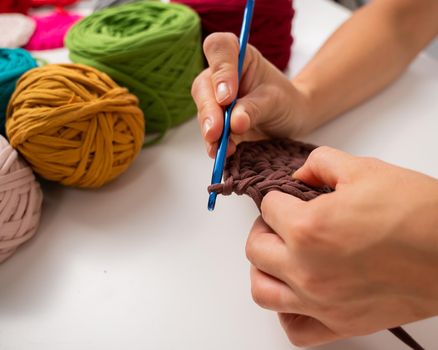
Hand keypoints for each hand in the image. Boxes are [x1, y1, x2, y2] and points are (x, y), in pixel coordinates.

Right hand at [191, 33, 310, 157]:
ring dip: (209, 130)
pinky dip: (214, 144)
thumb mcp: (274, 101)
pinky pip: (209, 131)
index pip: (219, 49)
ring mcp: (214, 99)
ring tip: (220, 147)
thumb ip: (254, 108)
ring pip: (203, 111)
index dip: (220, 70)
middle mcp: (221, 75)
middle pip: (204, 85)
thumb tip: (234, 122)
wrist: (289, 119)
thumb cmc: (284, 101)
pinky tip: (221, 153)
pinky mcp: (215, 121)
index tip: (227, 97)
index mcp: (238, 56)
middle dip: (209, 110)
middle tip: (216, 131)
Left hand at [246, 146, 437, 346]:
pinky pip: (294, 329)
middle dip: (264, 229)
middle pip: (255, 249)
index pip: (268, 208)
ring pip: (262, 291)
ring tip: (281, 255)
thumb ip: (320, 164)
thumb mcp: (364, 170)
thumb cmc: (417, 213)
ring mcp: (321, 302)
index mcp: (308, 229)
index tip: (288, 197)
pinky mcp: (340, 323)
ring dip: (264, 268)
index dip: (278, 197)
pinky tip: (297, 293)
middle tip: (280, 222)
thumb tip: (299, 175)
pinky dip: (287, 311)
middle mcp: (307, 270)